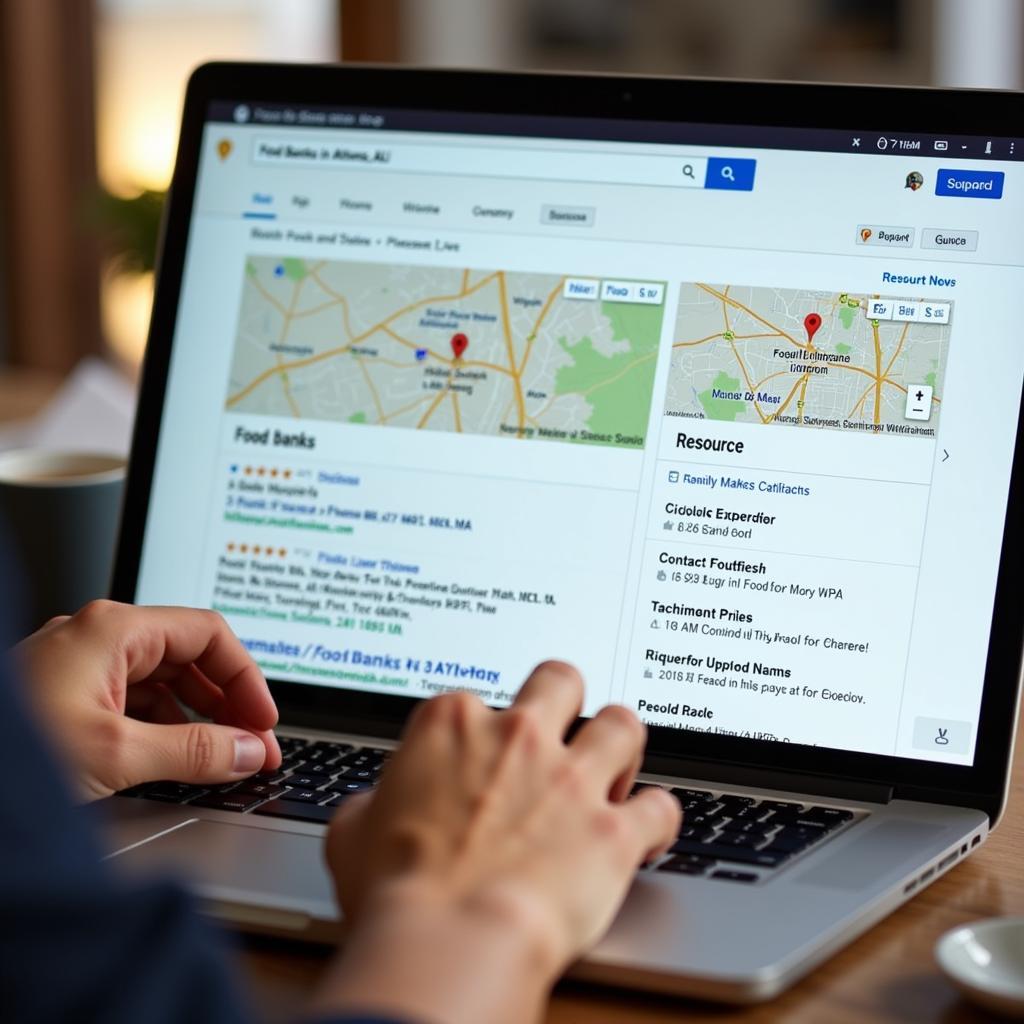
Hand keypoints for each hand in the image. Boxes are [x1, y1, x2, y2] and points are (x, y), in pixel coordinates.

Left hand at [13, 600, 280, 799]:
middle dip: (227, 700)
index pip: (209, 635)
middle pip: (188, 656)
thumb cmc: (11, 754)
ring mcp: (79, 665)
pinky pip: (132, 699)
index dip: (247, 677)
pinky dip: (162, 725)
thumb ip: (195, 751)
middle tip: (252, 744)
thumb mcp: (115, 754)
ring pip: (161, 680)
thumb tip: (248, 751)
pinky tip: (173, 757)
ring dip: (197, 716)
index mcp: (113, 629)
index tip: (265, 720)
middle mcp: (97, 637)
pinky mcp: (66, 694)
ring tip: (218, 756)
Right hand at [316, 662, 680, 1023]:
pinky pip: (661, 806)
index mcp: (453, 724)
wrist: (451, 941)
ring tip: (613, 766)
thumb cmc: (400, 892)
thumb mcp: (353, 834)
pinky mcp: (613, 829)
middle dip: (564, 700)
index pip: (475, 701)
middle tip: (561, 728)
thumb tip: (375, 807)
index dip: (479, 733)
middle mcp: (518, 737)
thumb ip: (373, 803)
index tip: (480, 758)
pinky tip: (648, 830)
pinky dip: (658, 818)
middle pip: (560, 680)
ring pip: (622, 723)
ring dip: (620, 744)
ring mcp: (572, 778)